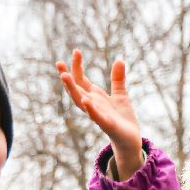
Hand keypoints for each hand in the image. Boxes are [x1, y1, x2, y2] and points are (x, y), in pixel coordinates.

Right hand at [55, 51, 143, 179]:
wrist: (130, 138)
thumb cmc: (122, 118)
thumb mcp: (121, 94)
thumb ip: (117, 78)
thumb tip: (119, 59)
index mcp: (94, 96)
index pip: (81, 79)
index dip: (77, 66)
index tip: (76, 51)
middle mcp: (92, 104)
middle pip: (76, 89)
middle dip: (67, 77)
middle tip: (59, 63)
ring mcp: (98, 114)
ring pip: (81, 102)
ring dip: (72, 90)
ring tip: (65, 76)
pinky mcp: (107, 125)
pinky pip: (96, 117)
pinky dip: (91, 109)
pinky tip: (86, 100)